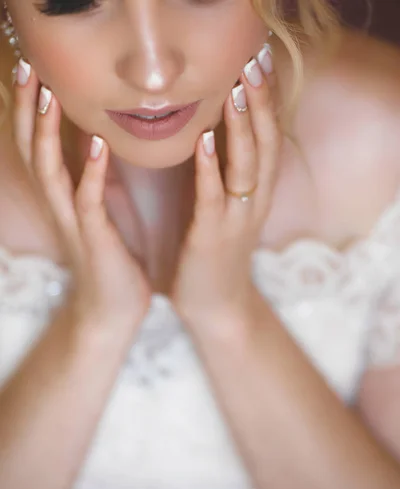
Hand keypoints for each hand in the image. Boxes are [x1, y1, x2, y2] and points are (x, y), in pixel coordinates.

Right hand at [13, 60, 150, 333]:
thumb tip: (98, 146)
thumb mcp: (97, 215)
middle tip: (28, 66)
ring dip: (48, 132)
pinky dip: (92, 171)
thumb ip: (93, 181)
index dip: (32, 109)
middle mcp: (59, 205)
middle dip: (29, 109)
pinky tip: (98, 143)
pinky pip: (88, 200)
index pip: (39, 145)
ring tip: (50, 94)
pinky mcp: (94, 237)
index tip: (36, 69)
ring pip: (51, 170)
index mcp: (62, 198)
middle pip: (33, 149)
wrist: (112, 309)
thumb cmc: (109, 260)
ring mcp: (74, 221)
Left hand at [172, 57, 279, 329]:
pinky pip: (212, 197)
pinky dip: (210, 168)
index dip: (266, 102)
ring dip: (241, 128)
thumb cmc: (215, 253)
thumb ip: (228, 177)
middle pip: (265, 145)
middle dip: (259, 103)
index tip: (258, 64)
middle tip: (252, 63)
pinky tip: (204, 140)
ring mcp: (235, 219)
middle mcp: (253, 202)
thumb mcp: (228, 210)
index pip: (268, 139)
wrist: (215, 305)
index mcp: (257, 193)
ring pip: (245, 167)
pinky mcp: (211, 236)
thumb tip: (213, 136)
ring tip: (233, 90)